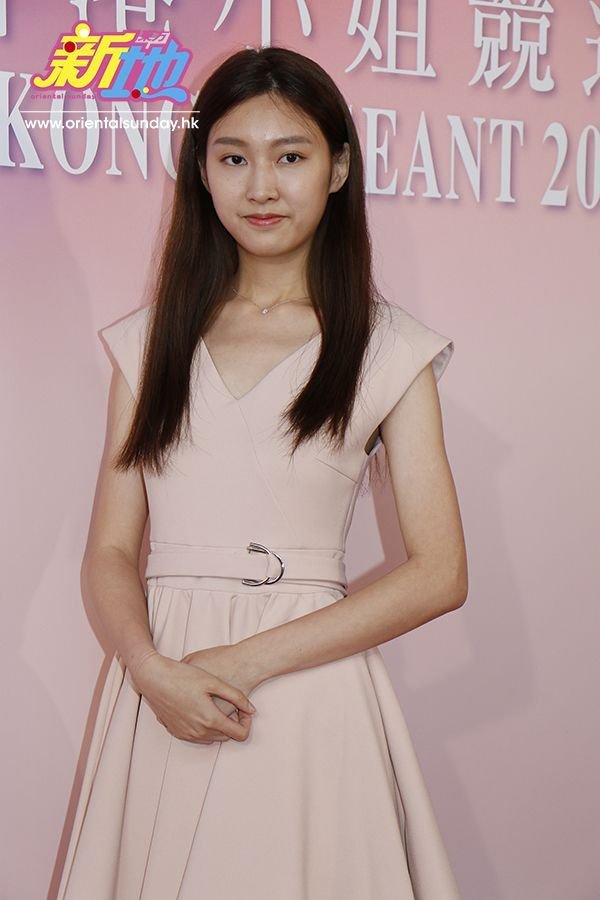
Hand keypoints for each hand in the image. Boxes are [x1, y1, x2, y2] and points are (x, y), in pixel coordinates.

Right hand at [129, 652, 255, 743]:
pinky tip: (203, 708)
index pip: (240, 734)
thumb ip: (236, 696)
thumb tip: (252, 710)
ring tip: (218, 704)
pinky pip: (198, 736)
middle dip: (234, 724)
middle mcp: (198, 732)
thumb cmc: (182, 676)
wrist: (153, 678)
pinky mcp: (176, 731)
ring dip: (220, 726)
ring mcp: (186, 734)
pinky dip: (205, 727)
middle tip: (234, 705)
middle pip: (227, 737)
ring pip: (212, 738)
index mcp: (210, 720)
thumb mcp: (213, 681)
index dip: (247, 722)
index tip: (244, 709)